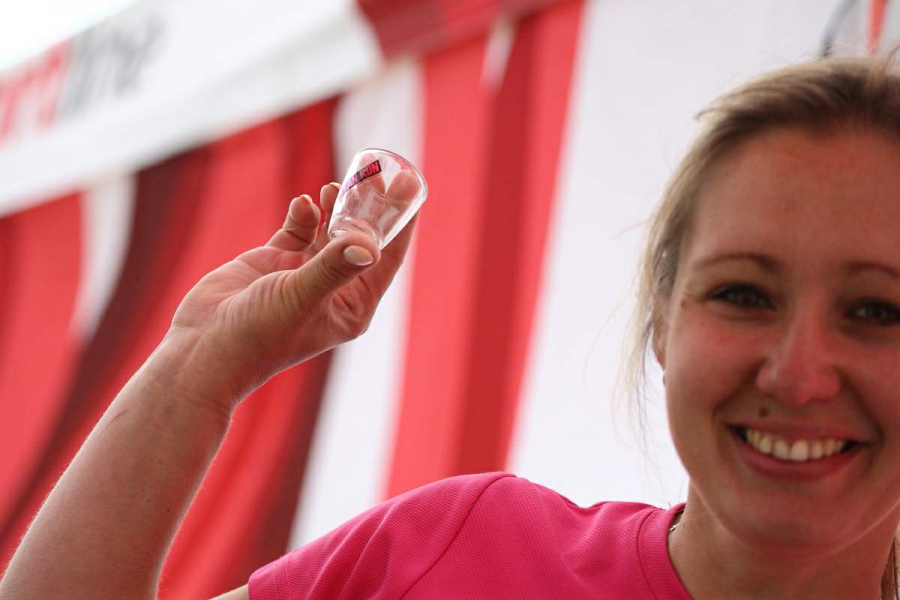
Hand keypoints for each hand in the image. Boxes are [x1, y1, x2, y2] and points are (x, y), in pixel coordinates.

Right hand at [165, 181, 417, 408]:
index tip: (411, 183)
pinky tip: (302, 204)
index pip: (388, 257)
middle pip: (362, 237)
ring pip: (331, 229)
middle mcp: (335, 289)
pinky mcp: (275, 261)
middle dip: (369, 206)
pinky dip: (303, 213)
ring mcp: (305, 273)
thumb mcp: (299, 297)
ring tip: (335, 186)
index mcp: (353, 306)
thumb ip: (332, 267)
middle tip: (379, 171)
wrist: (203, 349)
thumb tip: (369, 245)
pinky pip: (299, 228)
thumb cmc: (258, 336)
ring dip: (335, 206)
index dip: (401, 221)